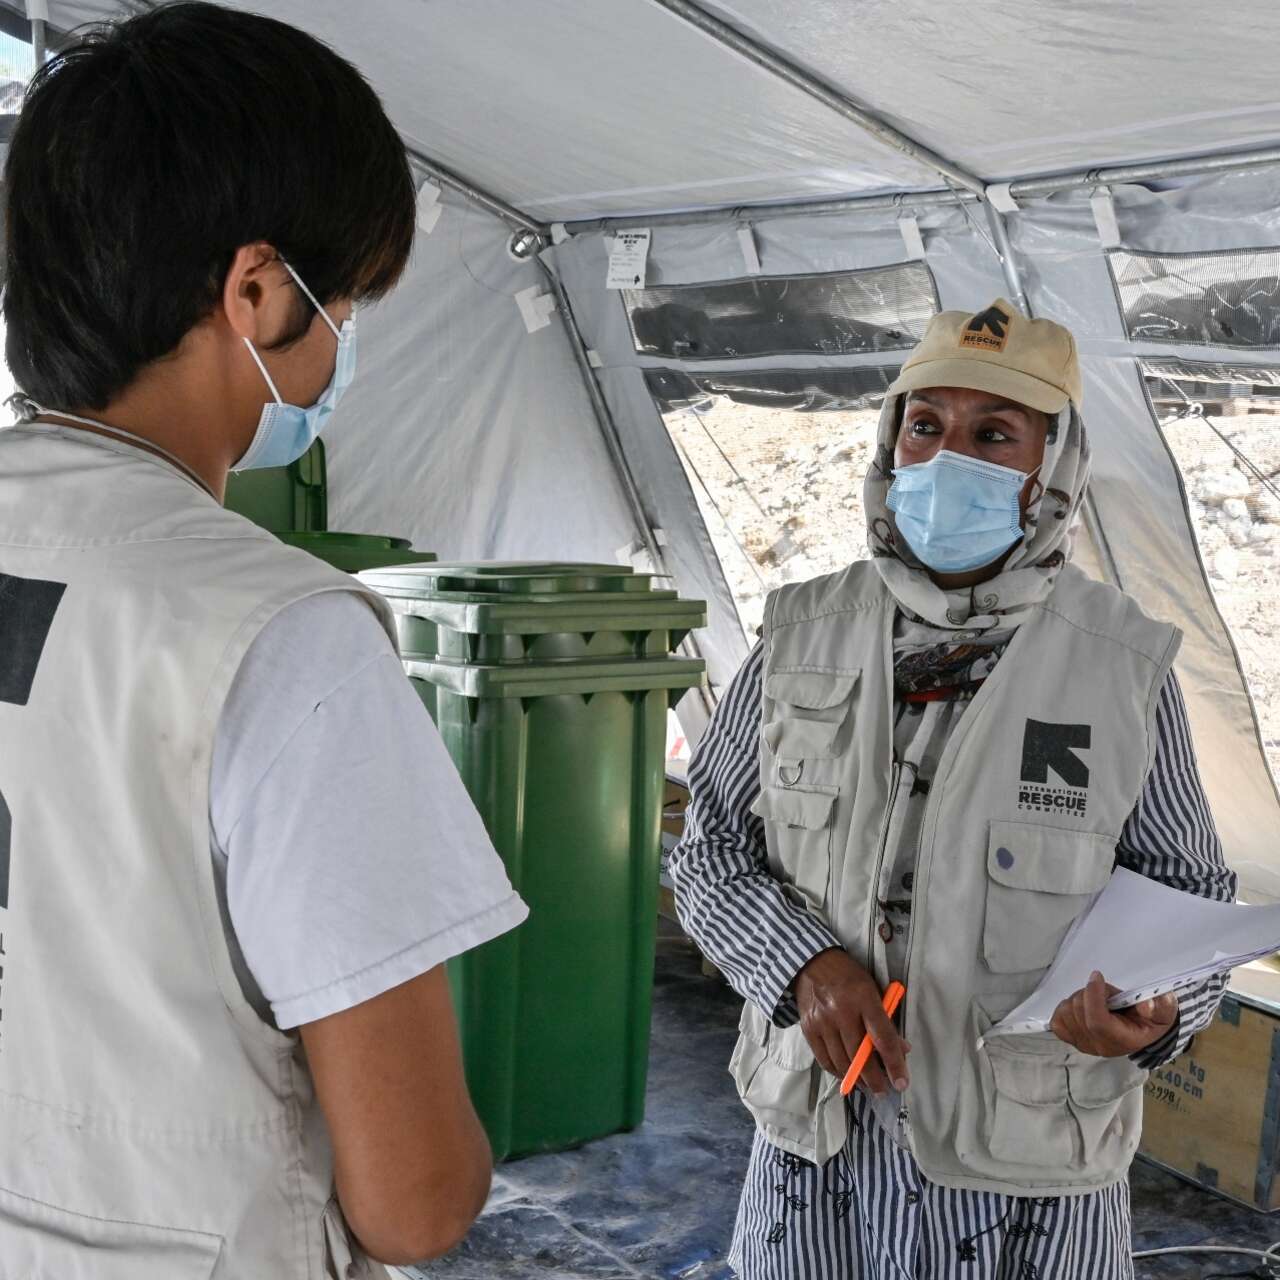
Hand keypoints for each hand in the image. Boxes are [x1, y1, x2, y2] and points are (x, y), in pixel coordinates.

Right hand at [792, 948, 909, 1095]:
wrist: (811, 962)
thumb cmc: (848, 976)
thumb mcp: (872, 990)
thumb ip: (886, 1020)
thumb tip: (901, 1050)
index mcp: (863, 998)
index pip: (882, 1038)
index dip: (894, 1064)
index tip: (902, 1082)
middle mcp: (841, 1011)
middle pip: (860, 1057)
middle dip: (875, 1080)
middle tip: (884, 1091)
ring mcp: (822, 1022)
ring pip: (842, 1062)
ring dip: (857, 1080)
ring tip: (868, 1086)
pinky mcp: (808, 1029)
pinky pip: (824, 1060)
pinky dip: (837, 1072)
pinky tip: (847, 1075)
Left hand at [1050, 971, 1177, 1057]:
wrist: (1142, 1030)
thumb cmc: (1151, 1018)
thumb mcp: (1164, 1010)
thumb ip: (1160, 1006)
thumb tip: (1145, 1006)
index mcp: (1123, 1040)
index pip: (1097, 1022)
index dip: (1093, 996)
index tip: (1097, 976)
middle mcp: (1100, 1046)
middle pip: (1079, 1012)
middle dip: (1090, 993)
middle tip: (1107, 993)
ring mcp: (1083, 1044)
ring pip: (1067, 1011)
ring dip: (1079, 998)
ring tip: (1097, 1001)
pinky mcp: (1072, 1039)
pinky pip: (1057, 1021)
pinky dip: (1066, 1008)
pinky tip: (1082, 1006)